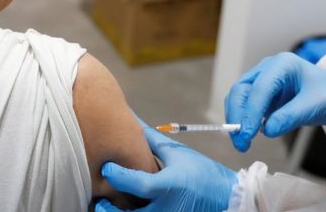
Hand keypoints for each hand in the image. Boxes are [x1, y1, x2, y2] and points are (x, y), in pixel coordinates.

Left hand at [95, 120, 237, 211]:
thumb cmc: (203, 174)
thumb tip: (133, 122)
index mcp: (168, 187)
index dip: (117, 175)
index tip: (106, 167)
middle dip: (106, 208)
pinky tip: (127, 209)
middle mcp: (164, 209)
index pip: (136, 184)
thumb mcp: (178, 154)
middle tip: (100, 196)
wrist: (225, 198)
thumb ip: (152, 142)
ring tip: (108, 205)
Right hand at [225, 52, 325, 151]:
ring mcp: (261, 79)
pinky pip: (244, 105)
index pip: (260, 88)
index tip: (248, 134)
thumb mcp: (315, 105)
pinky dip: (242, 119)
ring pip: (238, 97)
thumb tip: (267, 131)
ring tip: (242, 142)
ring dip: (236, 119)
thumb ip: (291, 116)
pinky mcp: (259, 92)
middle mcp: (267, 69)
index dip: (251, 112)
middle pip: (241, 90)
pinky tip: (246, 135)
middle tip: (241, 141)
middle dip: (237, 116)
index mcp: (283, 65)